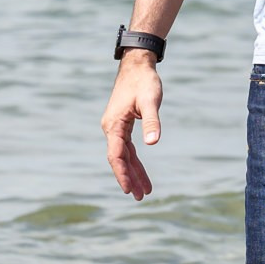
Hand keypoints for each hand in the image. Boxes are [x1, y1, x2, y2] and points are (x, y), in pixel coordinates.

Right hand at [101, 54, 162, 199]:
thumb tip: (153, 143)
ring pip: (124, 156)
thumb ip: (152, 122)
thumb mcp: (151, 101)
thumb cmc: (144, 82)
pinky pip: (128, 148)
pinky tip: (141, 172)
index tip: (128, 189)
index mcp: (114, 125)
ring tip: (144, 191)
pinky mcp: (123, 125)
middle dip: (130, 178)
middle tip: (140, 197)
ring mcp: (116, 127)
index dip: (122, 173)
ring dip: (133, 172)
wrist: (137, 65)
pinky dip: (135, 161)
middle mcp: (111, 128)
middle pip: (119, 159)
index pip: (116, 155)